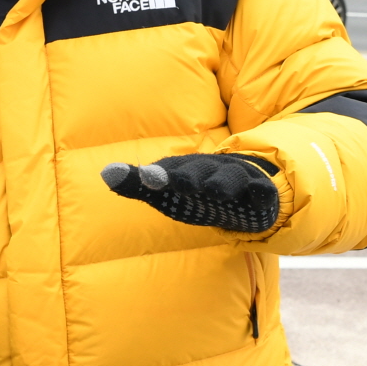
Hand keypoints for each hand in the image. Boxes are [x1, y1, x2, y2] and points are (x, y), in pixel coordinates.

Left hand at [101, 152, 281, 232]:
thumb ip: (138, 184)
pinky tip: (259, 195)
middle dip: (185, 176)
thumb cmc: (199, 189)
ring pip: (229, 177)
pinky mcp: (259, 192)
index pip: (167, 170)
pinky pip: (261, 190)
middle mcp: (208, 170)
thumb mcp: (169, 191)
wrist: (247, 181)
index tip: (140, 177)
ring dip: (221, 182)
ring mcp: (235, 179)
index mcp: (185, 170)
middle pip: (197, 170)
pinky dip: (261, 191)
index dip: (153, 175)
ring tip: (214, 189)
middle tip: (172, 181)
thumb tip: (105, 173)